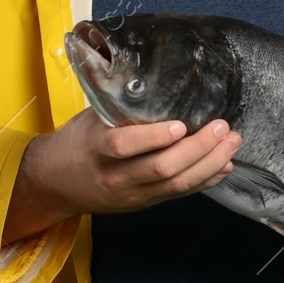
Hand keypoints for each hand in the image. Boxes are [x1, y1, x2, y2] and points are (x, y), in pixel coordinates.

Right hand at [2, 109, 239, 245]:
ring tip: (232, 144)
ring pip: (174, 186)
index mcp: (96, 148)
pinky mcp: (143, 204)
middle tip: (223, 128)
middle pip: (160, 169)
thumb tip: (160, 78)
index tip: (180, 124)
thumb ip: (122, 108)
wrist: (51, 185)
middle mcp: (114, 176)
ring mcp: (131, 194)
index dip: (153, 138)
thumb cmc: (76, 142)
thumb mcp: (90, 119)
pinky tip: (224, 166)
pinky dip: (205, 181)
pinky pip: (178, 195)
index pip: (123, 146)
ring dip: (209, 165)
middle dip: (197, 149)